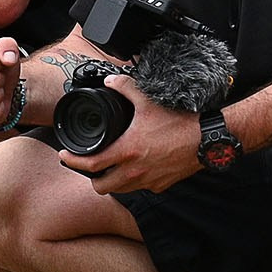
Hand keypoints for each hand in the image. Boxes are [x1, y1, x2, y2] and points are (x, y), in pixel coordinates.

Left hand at [59, 74, 199, 195]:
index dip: (72, 161)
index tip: (65, 156)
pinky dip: (134, 181)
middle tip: (90, 164)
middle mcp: (135, 171)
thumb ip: (124, 88)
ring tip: (111, 166)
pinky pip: (141, 188)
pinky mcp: (162, 185)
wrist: (207, 139)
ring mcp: (149, 181)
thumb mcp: (147, 100)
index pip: (90, 165)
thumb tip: (109, 82)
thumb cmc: (179, 122)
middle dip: (92, 177)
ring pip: (121, 189)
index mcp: (127, 151)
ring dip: (113, 180)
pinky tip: (135, 168)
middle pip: (101, 186)